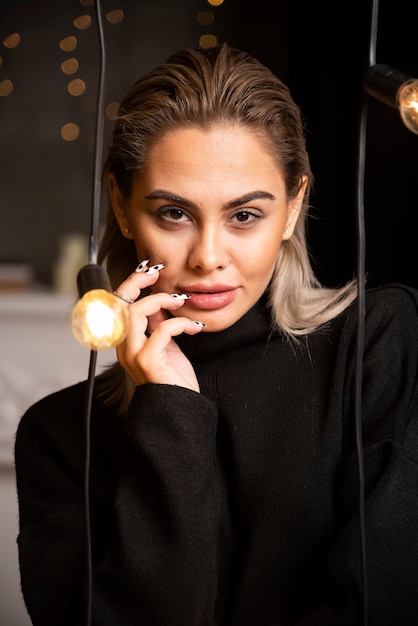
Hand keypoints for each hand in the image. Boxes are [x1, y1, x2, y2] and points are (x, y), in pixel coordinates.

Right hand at [113, 263, 204, 391]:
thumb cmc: (173, 381)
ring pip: (134, 312)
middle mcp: (124, 347)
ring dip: (160, 301)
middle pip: (119, 303)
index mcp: (126, 342)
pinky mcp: (148, 361)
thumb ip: (158, 326)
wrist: (179, 408)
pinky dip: (180, 323)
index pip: (117, 306)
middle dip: (137, 282)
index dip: (130, 285)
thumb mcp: (165, 347)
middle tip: (157, 272)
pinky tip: (194, 327)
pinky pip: (162, 330)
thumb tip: (160, 304)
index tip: (149, 272)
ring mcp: (133, 354)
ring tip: (180, 302)